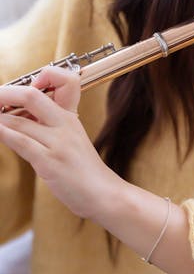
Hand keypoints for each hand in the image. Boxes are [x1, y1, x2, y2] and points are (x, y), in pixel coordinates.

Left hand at [0, 66, 122, 219]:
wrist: (103, 193)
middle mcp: (65, 124)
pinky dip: (4, 133)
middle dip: (5, 94)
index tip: (18, 91)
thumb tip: (22, 119)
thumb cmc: (84, 170)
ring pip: (20, 121)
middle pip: (32, 96)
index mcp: (70, 117)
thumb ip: (52, 126)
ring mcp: (58, 143)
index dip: (36, 81)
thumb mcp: (73, 139)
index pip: (61, 82)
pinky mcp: (50, 161)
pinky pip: (21, 142)